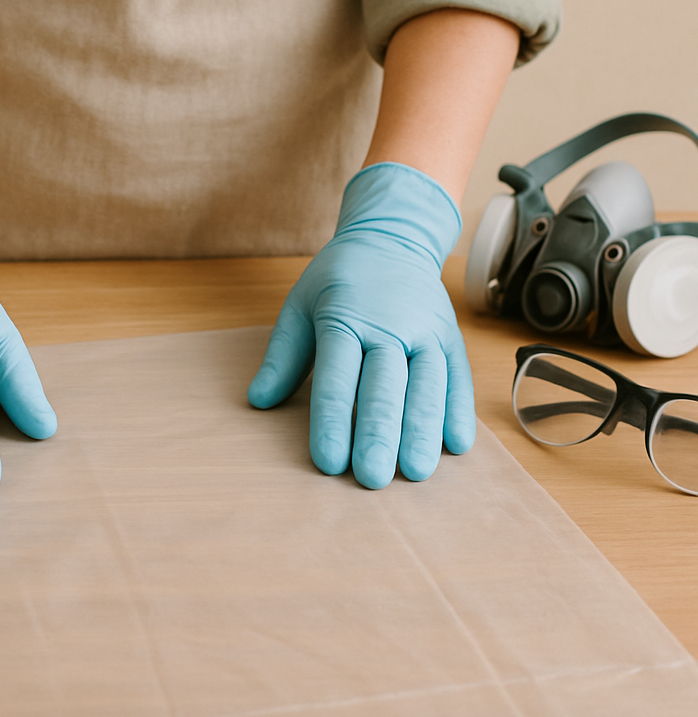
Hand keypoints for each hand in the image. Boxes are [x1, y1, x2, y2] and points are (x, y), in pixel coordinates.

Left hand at [248, 163, 474, 487]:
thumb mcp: (300, 306)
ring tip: (416, 472)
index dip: (331, 421)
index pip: (336, 377)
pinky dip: (458, 410)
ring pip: (427, 385)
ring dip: (422, 430)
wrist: (392, 237)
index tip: (328, 463)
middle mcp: (389, 326)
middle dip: (377, 434)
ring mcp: (425, 331)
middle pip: (384, 386)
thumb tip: (257, 401)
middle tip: (372, 478)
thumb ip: (282, 356)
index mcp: (344, 317)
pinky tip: (456, 445)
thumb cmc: (339, 280)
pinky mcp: (450, 337)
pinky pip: (457, 376)